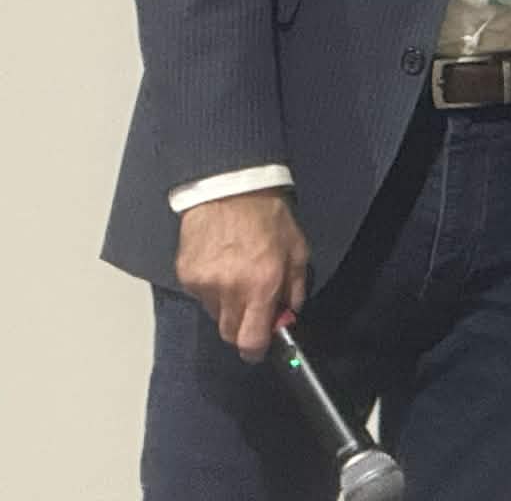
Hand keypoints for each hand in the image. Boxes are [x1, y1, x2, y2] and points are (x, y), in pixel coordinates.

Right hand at [174, 188, 309, 362]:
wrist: (231, 188)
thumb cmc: (269, 217)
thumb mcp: (298, 251)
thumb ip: (295, 288)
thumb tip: (288, 315)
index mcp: (261, 285)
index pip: (250, 340)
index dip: (256, 349)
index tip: (259, 347)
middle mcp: (230, 289)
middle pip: (230, 334)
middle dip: (243, 328)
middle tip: (253, 308)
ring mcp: (204, 283)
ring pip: (215, 314)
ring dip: (228, 306)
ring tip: (237, 276)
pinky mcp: (186, 275)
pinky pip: (200, 296)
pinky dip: (211, 289)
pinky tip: (221, 265)